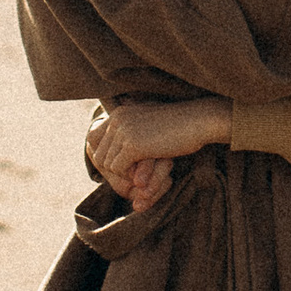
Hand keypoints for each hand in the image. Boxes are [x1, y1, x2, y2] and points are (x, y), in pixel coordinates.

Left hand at [89, 94, 230, 199]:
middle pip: (97, 153)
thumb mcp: (148, 125)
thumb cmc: (179, 126)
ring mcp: (124, 131)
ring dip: (122, 175)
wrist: (199, 120)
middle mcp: (117, 119)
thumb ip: (130, 133)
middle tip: (129, 178)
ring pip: (107, 164)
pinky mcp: (133, 145)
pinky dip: (128, 177)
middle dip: (111, 169)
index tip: (117, 166)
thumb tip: (113, 154)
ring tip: (138, 177)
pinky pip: (118, 169)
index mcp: (119, 113)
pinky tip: (143, 176)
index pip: (92, 137)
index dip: (101, 155)